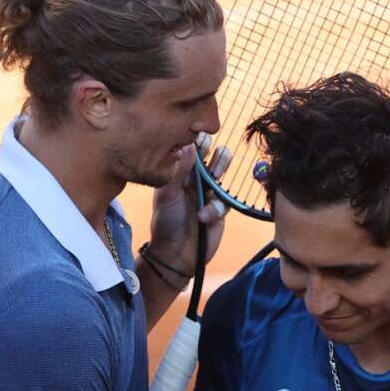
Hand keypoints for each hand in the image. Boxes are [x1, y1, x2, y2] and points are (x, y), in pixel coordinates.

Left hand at [148, 133, 230, 274]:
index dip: (199, 144)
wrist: (174, 255)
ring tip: (218, 170)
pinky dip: (214, 209)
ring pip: (222, 178)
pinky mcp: (219, 212)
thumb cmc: (165, 223)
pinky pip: (224, 203)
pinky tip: (203, 217)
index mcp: (180, 176)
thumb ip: (179, 171)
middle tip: (216, 153)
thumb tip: (189, 146)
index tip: (202, 136)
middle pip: (213, 162)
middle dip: (217, 156)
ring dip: (221, 172)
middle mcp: (196, 183)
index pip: (193, 154)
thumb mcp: (167, 195)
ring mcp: (209, 197)